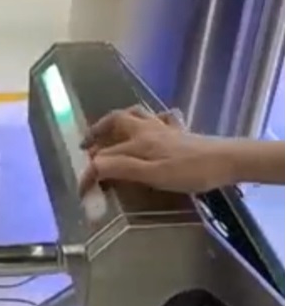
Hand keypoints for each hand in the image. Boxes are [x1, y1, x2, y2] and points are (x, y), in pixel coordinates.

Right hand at [79, 107, 229, 195]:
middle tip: (86, 146)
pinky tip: (153, 125)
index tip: (81, 190)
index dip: (89, 173)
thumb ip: (121, 168)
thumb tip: (93, 165)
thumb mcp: (152, 174)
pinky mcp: (180, 132)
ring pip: (136, 114)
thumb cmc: (189, 171)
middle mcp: (147, 130)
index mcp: (137, 141)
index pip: (104, 157)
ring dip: (119, 120)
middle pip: (116, 121)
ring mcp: (164, 128)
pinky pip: (162, 118)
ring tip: (111, 131)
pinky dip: (151, 119)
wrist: (226, 161)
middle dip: (97, 131)